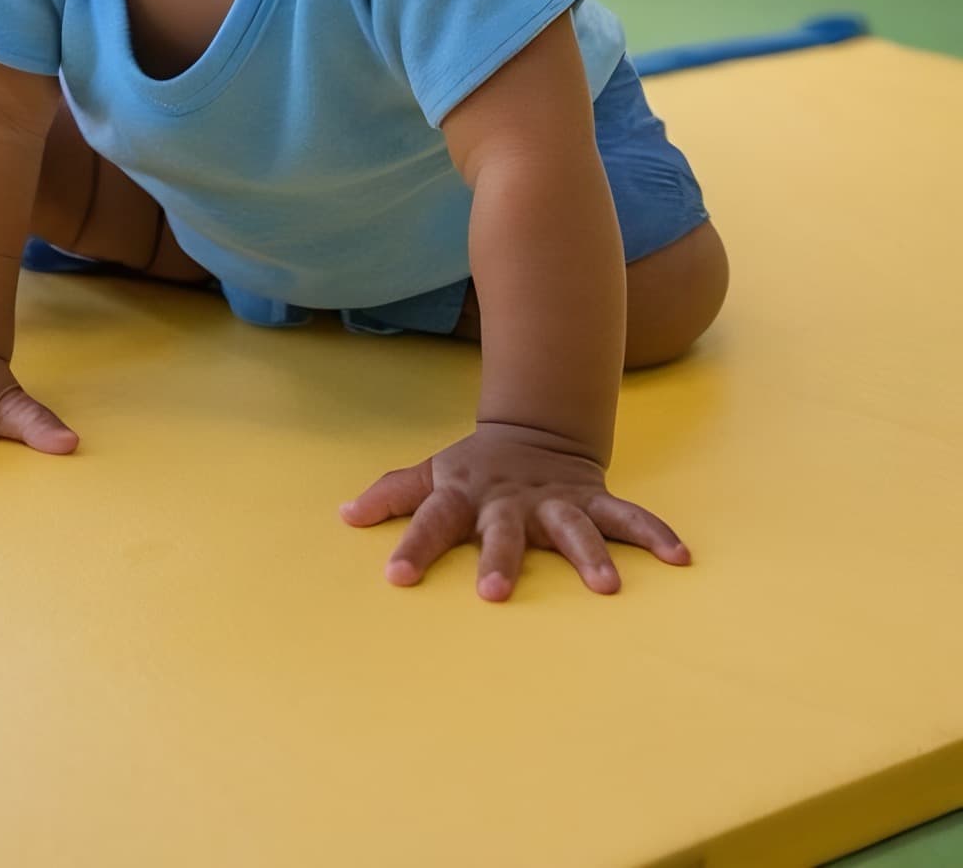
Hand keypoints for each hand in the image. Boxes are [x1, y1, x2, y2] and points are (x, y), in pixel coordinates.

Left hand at [341, 422, 688, 597]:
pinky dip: (653, 533)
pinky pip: (627, 517)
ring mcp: (554, 499)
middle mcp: (510, 499)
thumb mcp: (433, 474)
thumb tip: (344, 515)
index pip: (431, 517)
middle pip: (503, 530)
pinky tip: (679, 556)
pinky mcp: (592, 499)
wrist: (536, 428)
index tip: (395, 576)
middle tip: (494, 594)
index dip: (412, 543)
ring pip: (572, 526)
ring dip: (588, 555)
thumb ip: (394, 493)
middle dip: (500, 560)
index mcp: (465, 493)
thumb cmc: (474, 469)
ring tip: (607, 588)